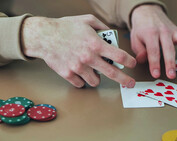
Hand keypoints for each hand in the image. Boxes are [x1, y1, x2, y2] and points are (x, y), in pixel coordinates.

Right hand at [22, 15, 136, 87]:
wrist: (44, 36)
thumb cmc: (64, 27)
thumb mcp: (86, 20)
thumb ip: (102, 27)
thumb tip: (112, 34)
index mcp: (95, 44)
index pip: (119, 56)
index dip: (129, 62)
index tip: (132, 64)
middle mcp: (89, 57)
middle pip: (112, 73)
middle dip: (124, 80)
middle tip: (130, 83)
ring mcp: (78, 67)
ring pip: (96, 81)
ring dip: (97, 78)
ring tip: (94, 71)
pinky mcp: (68, 74)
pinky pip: (81, 83)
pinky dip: (82, 80)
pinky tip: (80, 72)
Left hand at [130, 4, 176, 78]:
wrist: (148, 13)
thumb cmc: (142, 28)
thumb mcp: (135, 39)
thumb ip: (139, 51)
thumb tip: (143, 60)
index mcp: (151, 33)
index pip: (153, 51)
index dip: (155, 64)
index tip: (156, 74)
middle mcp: (164, 31)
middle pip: (169, 48)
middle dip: (170, 63)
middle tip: (171, 75)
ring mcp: (174, 31)